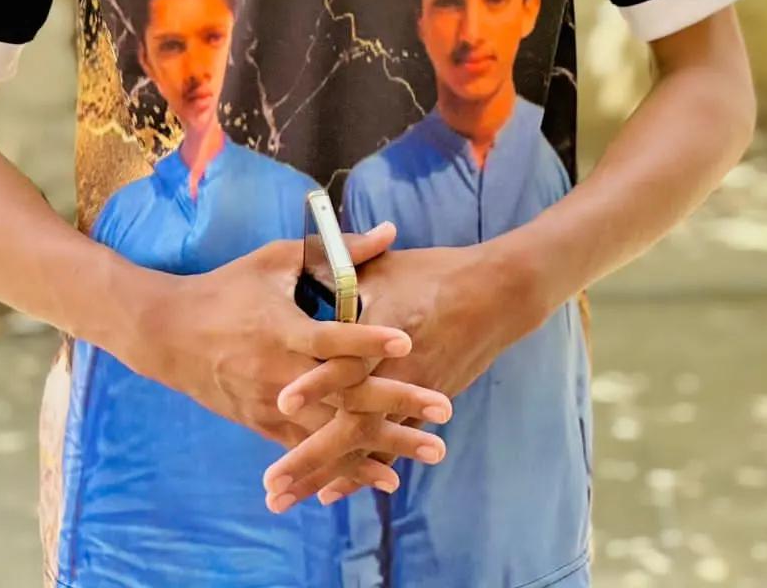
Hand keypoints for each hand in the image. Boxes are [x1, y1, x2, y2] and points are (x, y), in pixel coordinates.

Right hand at [117, 221, 452, 496]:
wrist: (170, 335)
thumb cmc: (228, 287)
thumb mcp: (276, 260)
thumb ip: (334, 250)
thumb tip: (390, 232)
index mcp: (283, 328)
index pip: (331, 338)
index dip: (368, 340)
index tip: (407, 340)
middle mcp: (280, 373)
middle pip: (344, 395)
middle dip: (396, 405)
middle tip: (445, 412)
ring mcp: (271, 405)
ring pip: (332, 433)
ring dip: (382, 444)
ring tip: (429, 450)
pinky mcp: (263, 425)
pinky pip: (309, 451)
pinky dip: (346, 465)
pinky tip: (382, 475)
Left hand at [264, 241, 536, 508]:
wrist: (494, 294)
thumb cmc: (432, 273)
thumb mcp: (382, 268)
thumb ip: (338, 275)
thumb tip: (296, 277)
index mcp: (384, 329)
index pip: (347, 361)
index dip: (317, 381)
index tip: (283, 403)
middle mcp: (398, 371)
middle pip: (351, 421)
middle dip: (310, 455)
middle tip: (271, 485)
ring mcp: (413, 395)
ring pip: (366, 445)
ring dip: (325, 473)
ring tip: (286, 499)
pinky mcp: (424, 409)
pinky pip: (389, 449)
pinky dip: (360, 472)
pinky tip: (331, 493)